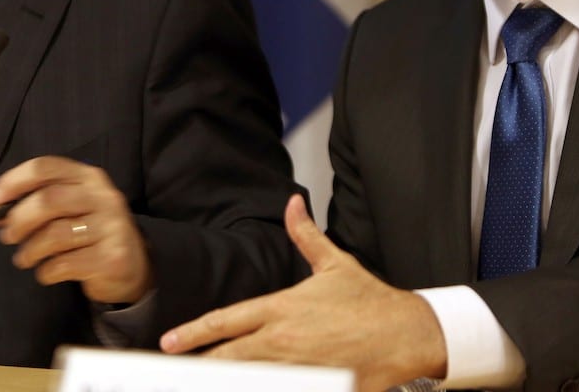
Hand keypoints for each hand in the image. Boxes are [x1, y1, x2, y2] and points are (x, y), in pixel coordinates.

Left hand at [0, 156, 153, 303]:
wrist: (131, 267)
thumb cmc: (89, 232)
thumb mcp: (68, 209)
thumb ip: (36, 203)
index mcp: (88, 176)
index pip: (44, 168)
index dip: (11, 183)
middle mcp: (103, 196)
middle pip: (48, 200)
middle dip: (18, 220)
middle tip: (7, 237)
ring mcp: (111, 226)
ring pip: (55, 235)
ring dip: (30, 250)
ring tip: (24, 258)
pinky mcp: (111, 257)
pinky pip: (65, 264)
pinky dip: (46, 271)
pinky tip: (47, 272)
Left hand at [160, 194, 446, 391]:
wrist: (408, 332)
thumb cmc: (370, 301)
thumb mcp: (334, 263)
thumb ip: (305, 235)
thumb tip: (292, 204)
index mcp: (283, 308)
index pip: (227, 321)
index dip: (194, 333)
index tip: (170, 341)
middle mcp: (285, 340)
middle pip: (229, 358)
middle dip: (201, 366)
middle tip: (175, 372)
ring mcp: (300, 368)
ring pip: (250, 380)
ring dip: (228, 382)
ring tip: (202, 386)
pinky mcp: (320, 387)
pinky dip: (264, 391)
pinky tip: (251, 391)